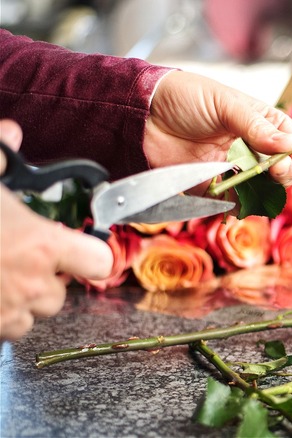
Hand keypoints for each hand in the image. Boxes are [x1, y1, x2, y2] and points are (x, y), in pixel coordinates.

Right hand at [0, 119, 112, 340]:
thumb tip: (11, 132)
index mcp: (42, 246)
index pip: (100, 262)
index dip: (91, 255)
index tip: (77, 248)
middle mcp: (32, 285)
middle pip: (60, 294)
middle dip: (44, 281)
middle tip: (18, 260)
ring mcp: (6, 314)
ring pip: (31, 318)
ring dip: (20, 303)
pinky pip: (2, 333)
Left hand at [144, 71, 291, 188]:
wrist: (141, 115)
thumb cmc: (184, 98)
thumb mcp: (225, 104)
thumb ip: (256, 127)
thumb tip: (290, 145)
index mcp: (259, 121)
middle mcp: (251, 146)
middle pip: (284, 165)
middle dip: (288, 169)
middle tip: (280, 168)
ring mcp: (233, 168)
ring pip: (265, 186)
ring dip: (272, 188)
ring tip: (268, 180)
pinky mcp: (214, 187)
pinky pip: (236, 202)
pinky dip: (244, 204)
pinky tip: (247, 199)